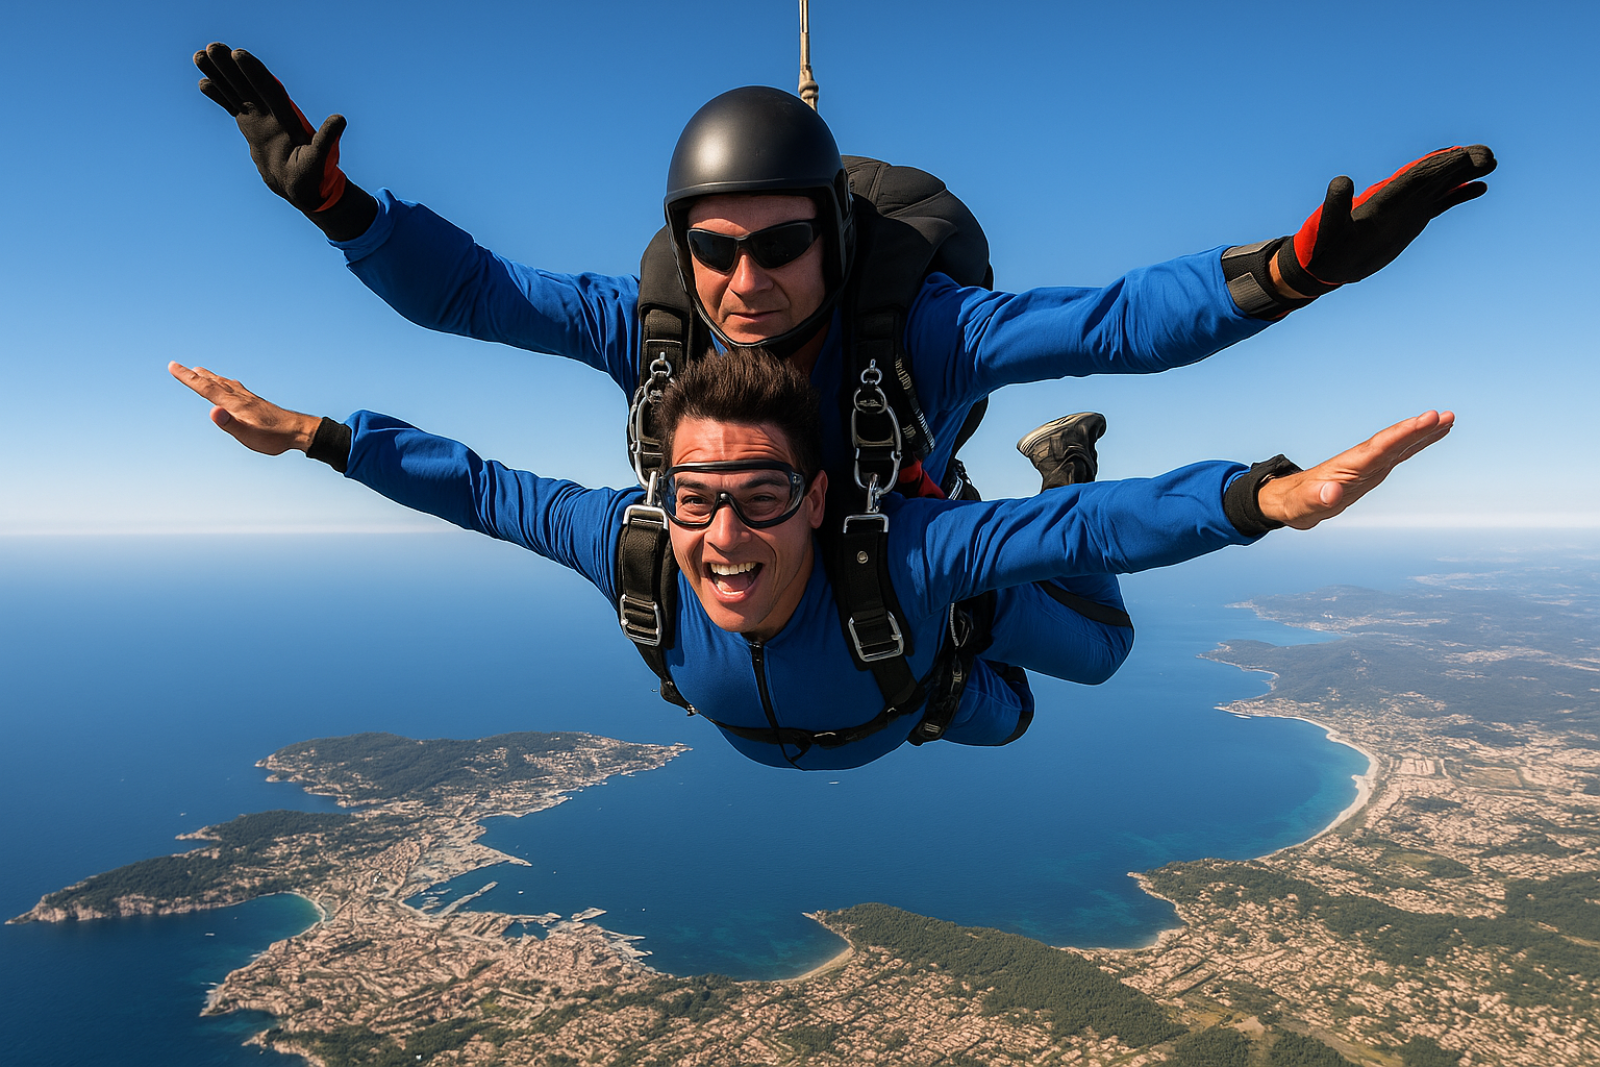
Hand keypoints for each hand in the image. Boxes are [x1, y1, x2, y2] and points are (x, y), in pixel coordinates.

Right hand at [169, 362, 320, 454]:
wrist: (299, 431)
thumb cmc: (273, 437)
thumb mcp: (249, 436)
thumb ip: (230, 424)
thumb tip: (212, 410)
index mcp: (234, 404)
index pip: (205, 388)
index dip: (187, 377)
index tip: (172, 366)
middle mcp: (240, 397)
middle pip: (213, 383)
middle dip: (194, 376)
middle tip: (179, 366)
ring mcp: (249, 399)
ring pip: (224, 383)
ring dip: (209, 377)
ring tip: (200, 371)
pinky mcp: (256, 402)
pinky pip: (236, 388)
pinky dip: (225, 382)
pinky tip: (230, 384)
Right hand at [194, 42, 347, 212]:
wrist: (301, 188)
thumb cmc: (314, 176)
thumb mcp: (320, 159)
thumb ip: (327, 139)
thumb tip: (340, 119)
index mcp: (287, 118)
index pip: (269, 89)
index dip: (255, 72)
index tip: (239, 54)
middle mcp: (272, 113)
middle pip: (249, 84)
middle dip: (231, 66)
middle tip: (212, 47)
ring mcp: (259, 118)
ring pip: (236, 91)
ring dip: (219, 74)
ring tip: (199, 55)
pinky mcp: (250, 126)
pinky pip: (232, 106)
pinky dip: (219, 95)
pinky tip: (203, 82)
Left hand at [1258, 410, 1454, 529]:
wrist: (1288, 501)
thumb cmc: (1295, 503)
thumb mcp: (1303, 506)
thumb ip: (1316, 498)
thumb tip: (1332, 493)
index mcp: (1349, 466)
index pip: (1380, 447)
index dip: (1403, 434)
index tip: (1425, 420)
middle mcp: (1361, 461)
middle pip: (1393, 441)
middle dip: (1418, 429)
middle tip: (1445, 415)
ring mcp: (1368, 465)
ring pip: (1399, 445)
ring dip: (1423, 433)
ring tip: (1449, 419)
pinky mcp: (1371, 471)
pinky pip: (1398, 454)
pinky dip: (1415, 445)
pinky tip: (1433, 436)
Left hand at [1275, 146, 1495, 296]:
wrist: (1323, 264)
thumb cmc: (1323, 248)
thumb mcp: (1327, 227)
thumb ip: (1334, 205)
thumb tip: (1342, 180)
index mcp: (1384, 199)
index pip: (1416, 178)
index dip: (1440, 166)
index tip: (1464, 156)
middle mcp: (1398, 199)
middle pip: (1433, 177)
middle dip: (1459, 165)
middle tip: (1489, 156)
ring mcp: (1407, 209)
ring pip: (1441, 186)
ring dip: (1464, 174)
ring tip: (1491, 162)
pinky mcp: (1410, 220)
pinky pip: (1439, 204)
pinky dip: (1458, 195)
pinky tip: (1479, 186)